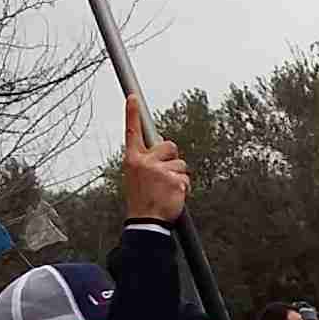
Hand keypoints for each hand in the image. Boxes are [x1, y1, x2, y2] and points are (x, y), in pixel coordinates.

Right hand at [117, 96, 188, 224]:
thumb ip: (147, 160)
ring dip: (178, 176)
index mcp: (133, 160)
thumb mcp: (136, 176)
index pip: (132, 133)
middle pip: (170, 145)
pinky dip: (183, 188)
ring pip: (181, 164)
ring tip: (166, 189)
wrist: (145, 221)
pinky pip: (186, 178)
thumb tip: (163, 147)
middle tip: (163, 175)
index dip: (132, 114)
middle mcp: (145, 162)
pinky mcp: (174, 181)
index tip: (133, 97)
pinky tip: (172, 196)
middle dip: (172, 158)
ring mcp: (160, 171)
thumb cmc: (142, 199)